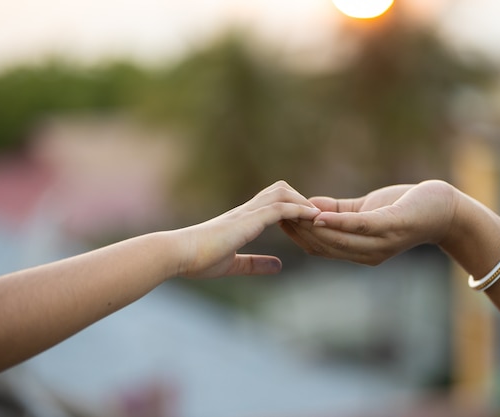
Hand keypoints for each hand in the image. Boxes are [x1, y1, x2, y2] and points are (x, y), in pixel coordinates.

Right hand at [175, 180, 319, 278]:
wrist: (179, 254)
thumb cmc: (198, 260)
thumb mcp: (233, 265)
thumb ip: (254, 264)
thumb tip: (278, 266)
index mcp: (241, 220)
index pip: (270, 203)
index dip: (290, 206)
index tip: (305, 218)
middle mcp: (246, 211)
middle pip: (279, 190)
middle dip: (299, 198)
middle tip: (315, 215)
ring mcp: (247, 213)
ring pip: (282, 194)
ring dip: (303, 202)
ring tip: (320, 214)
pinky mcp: (248, 220)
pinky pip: (280, 208)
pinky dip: (299, 210)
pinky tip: (313, 217)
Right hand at [280, 180, 457, 265]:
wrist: (446, 210)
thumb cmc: (407, 208)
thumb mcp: (366, 210)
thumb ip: (339, 211)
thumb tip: (310, 207)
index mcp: (360, 252)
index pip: (320, 248)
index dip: (297, 236)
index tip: (275, 219)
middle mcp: (367, 255)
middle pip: (323, 246)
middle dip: (297, 232)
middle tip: (274, 214)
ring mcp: (380, 243)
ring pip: (335, 239)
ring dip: (309, 227)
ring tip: (287, 213)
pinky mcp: (390, 227)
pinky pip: (357, 226)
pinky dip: (335, 222)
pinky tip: (315, 214)